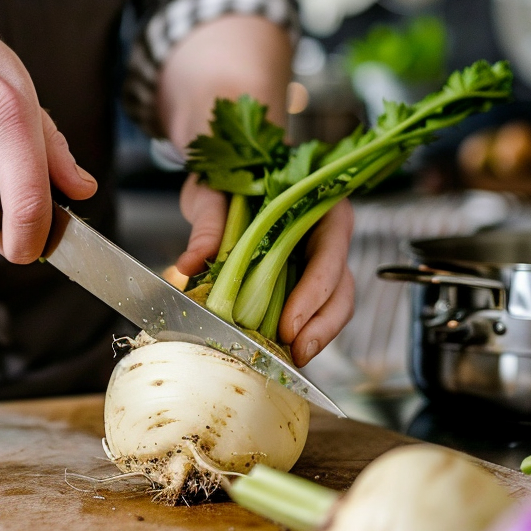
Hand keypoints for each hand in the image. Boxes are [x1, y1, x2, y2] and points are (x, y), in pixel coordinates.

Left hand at [176, 175, 354, 365]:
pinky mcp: (302, 280)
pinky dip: (301, 331)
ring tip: (289, 358)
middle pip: (340, 288)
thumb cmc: (231, 176)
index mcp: (319, 207)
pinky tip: (282, 348)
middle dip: (321, 325)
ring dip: (316, 335)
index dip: (313, 294)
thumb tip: (190, 264)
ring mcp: (317, 261)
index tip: (289, 325)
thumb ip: (208, 225)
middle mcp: (326, 236)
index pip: (329, 255)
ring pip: (333, 304)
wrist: (228, 172)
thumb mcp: (214, 193)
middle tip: (295, 353)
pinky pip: (312, 309)